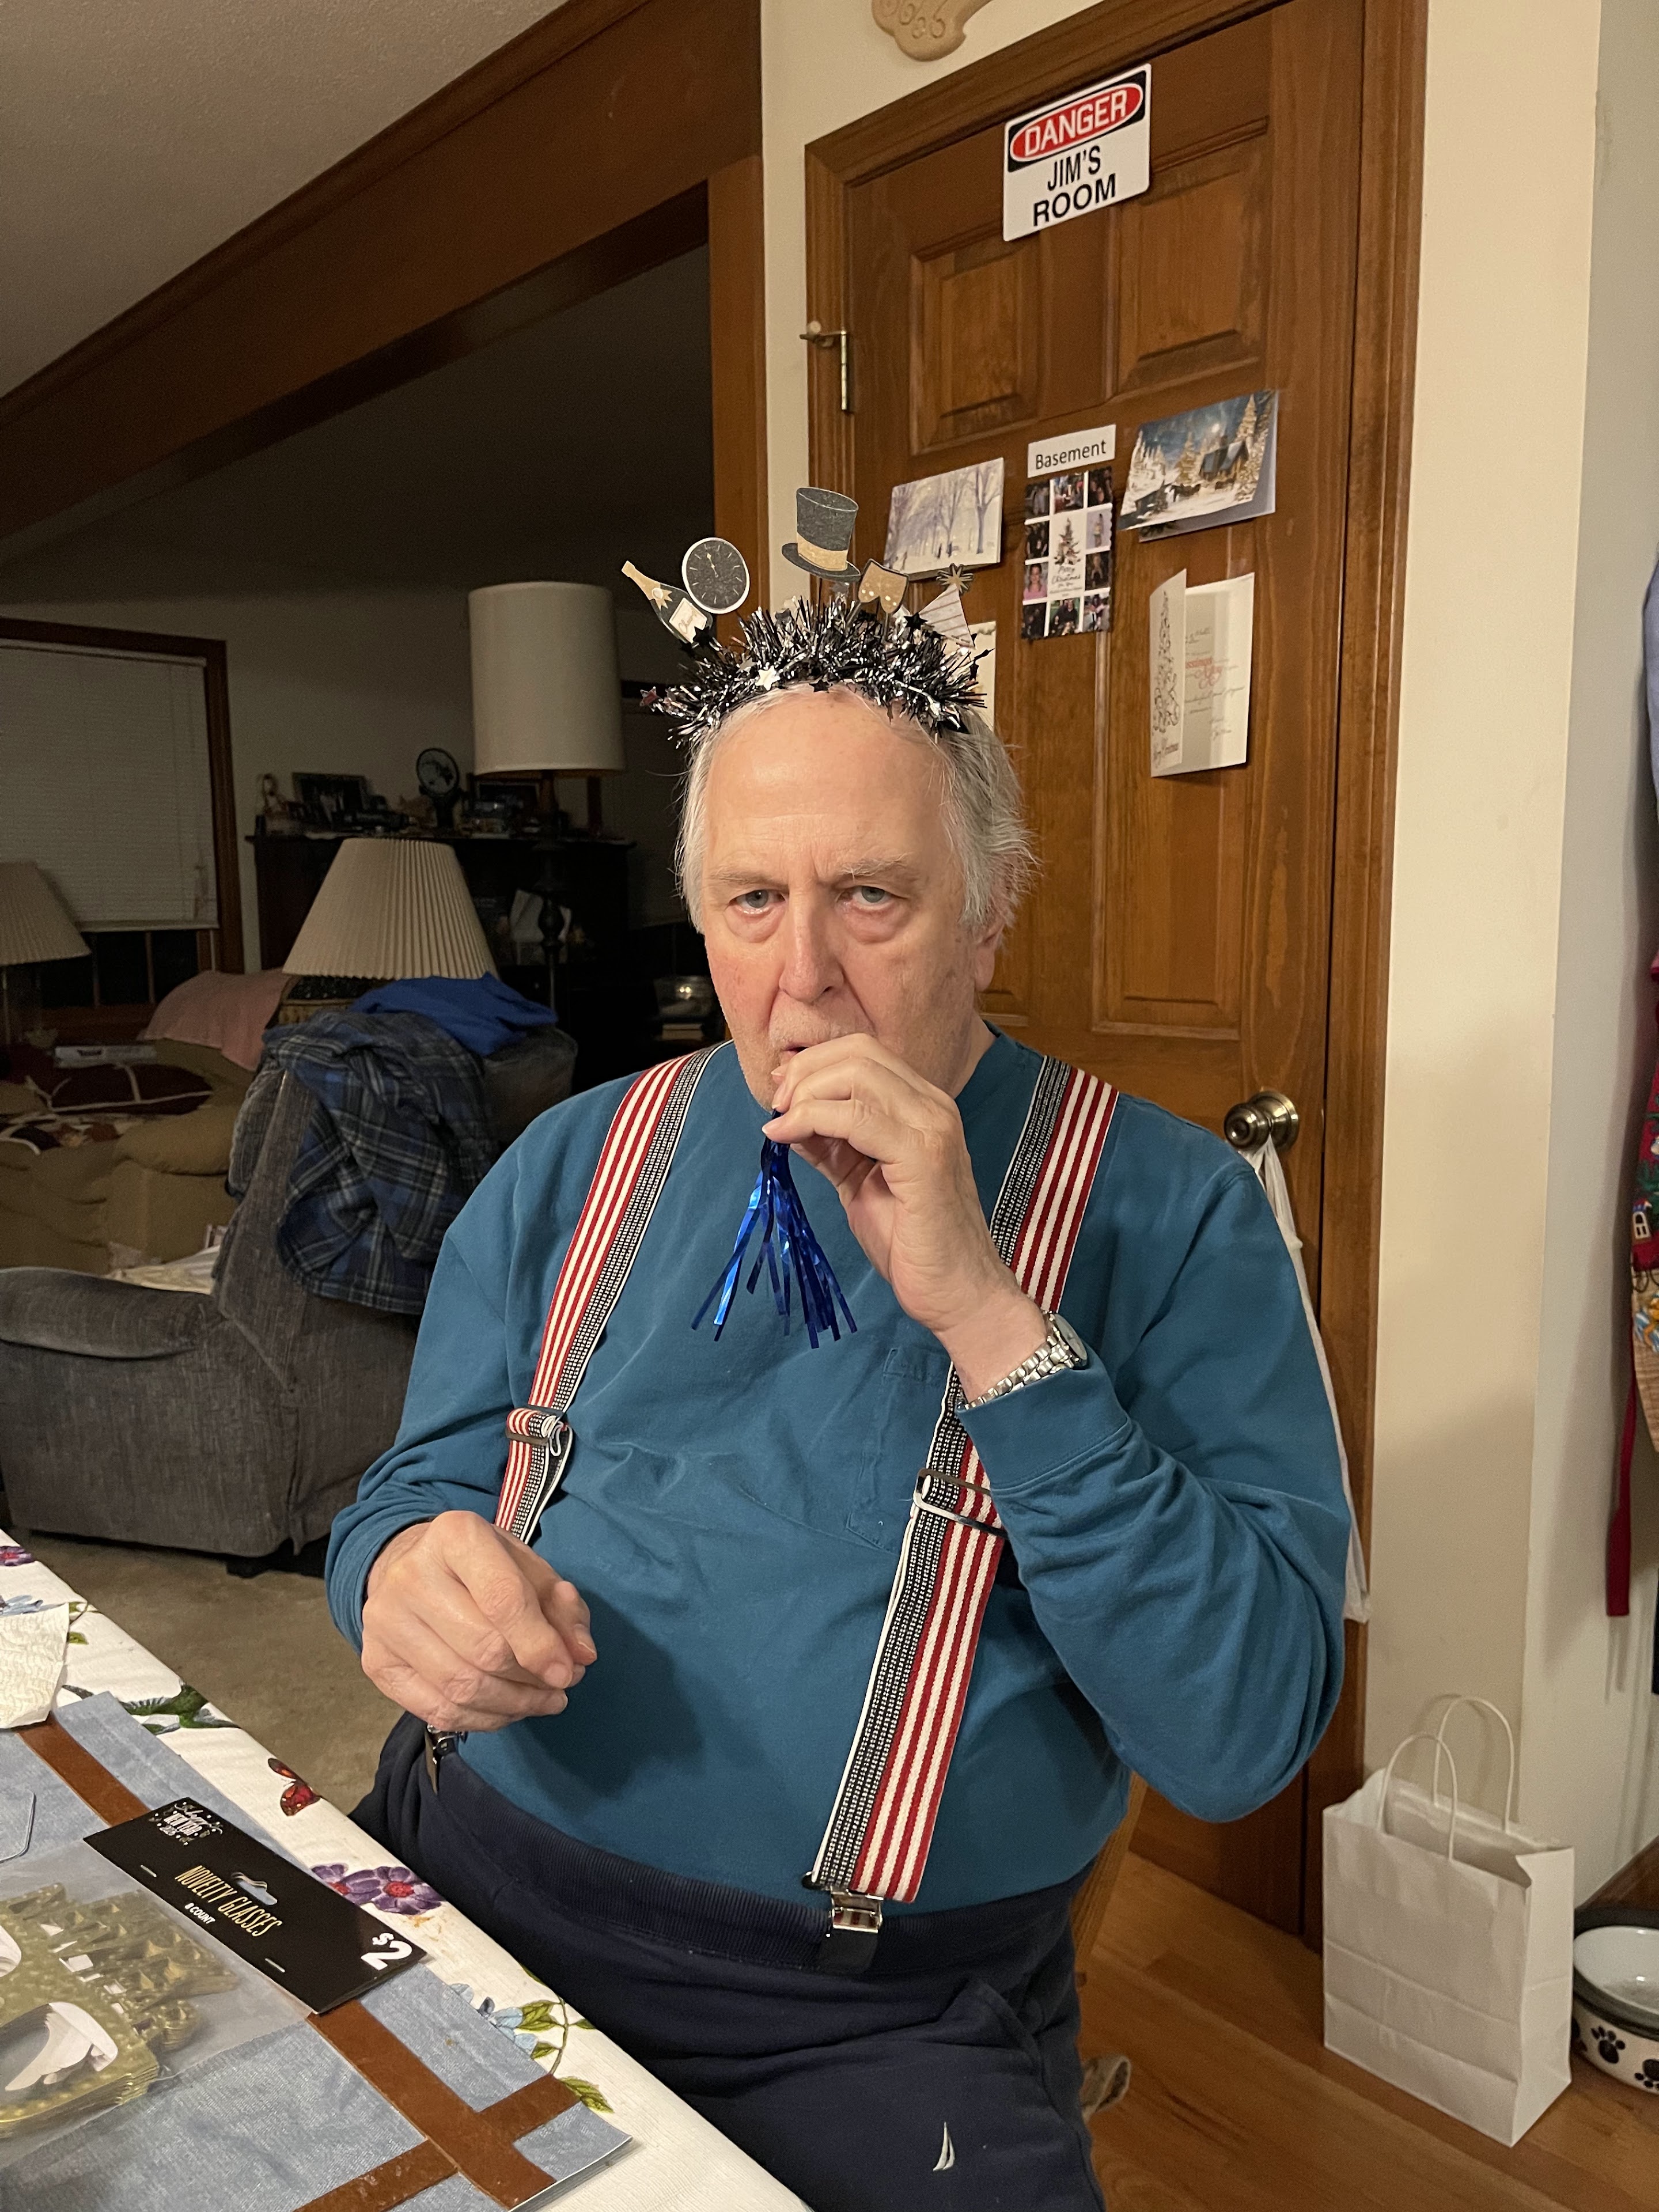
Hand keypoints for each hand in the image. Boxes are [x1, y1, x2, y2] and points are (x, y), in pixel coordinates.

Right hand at [360, 1511, 595, 1732]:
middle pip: (483, 1649)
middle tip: (561, 1686)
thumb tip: (581, 1654)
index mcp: (455, 1536)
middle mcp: (411, 1575)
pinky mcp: (375, 1661)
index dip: (541, 1644)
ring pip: (460, 1687)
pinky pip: (436, 1710)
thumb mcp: (527, 1567)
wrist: (407, 1565)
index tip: (569, 1672)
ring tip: (543, 1701)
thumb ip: (562, 1606)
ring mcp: (384, 1621)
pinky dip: (481, 1719)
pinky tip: (507, 1711)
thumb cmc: (480, 1567)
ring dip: (513, 1705)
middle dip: (531, 1679)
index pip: (502, 1599)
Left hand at [763, 1035, 1045, 1397]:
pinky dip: (811, 1119)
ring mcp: (932, 1127)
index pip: (864, 1053)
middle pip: (858, 1053)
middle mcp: (933, 1106)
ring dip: (805, 1093)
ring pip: (856, 1075)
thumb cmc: (912, 1244)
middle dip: (804, 1072)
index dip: (814, 1063)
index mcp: (923, 1107)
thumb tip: (788, 1119)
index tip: (779, 1092)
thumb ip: (831, 1146)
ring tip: (780, 1123)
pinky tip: (786, 1138)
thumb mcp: (859, 1183)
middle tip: (775, 1107)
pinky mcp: (923, 1155)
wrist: (957, 1293)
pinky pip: (856, 1117)